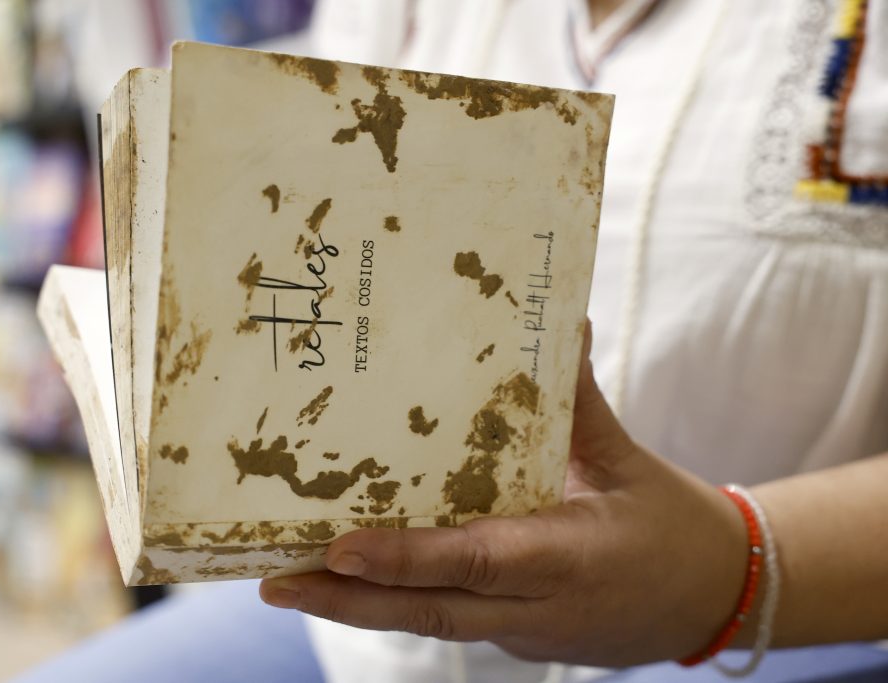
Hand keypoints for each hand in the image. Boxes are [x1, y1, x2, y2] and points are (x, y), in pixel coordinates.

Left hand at [260, 321, 748, 666]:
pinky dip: (395, 602)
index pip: (478, 562)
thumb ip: (582, 400)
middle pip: (432, 611)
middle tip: (274, 581)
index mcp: (571, 560)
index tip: (340, 549)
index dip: (409, 559)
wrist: (714, 599)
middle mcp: (539, 610)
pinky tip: (347, 578)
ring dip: (358, 606)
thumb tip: (563, 321)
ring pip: (430, 622)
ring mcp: (525, 632)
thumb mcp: (626, 461)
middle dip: (350, 600)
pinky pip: (447, 618)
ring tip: (287, 580)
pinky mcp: (517, 635)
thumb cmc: (674, 527)